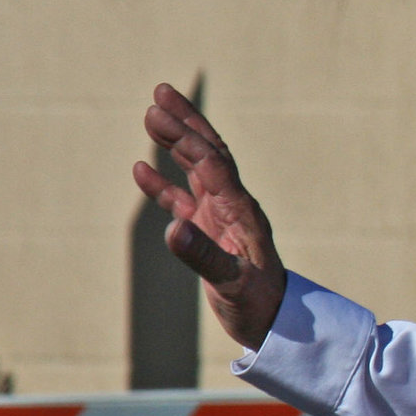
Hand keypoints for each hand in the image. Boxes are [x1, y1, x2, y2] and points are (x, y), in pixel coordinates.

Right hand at [133, 84, 286, 349]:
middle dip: (185, 123)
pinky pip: (183, 199)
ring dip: (176, 141)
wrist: (274, 323)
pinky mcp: (210, 232)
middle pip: (209, 153)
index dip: (189, 139)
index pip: (214, 165)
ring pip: (197, 168)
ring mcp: (221, 217)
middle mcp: (234, 206)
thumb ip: (202, 256)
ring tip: (151, 113)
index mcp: (243, 212)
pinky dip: (163, 183)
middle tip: (159, 92)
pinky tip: (141, 168)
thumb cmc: (258, 304)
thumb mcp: (232, 283)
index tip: (162, 114)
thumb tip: (171, 229)